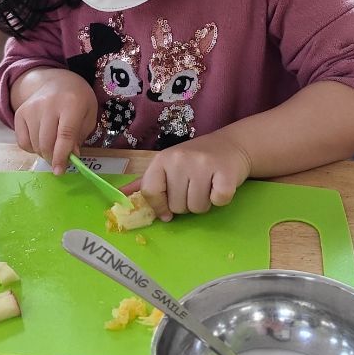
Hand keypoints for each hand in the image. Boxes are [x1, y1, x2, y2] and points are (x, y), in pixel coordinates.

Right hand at [13, 69, 97, 174]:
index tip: (60, 171)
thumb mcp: (88, 114)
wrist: (56, 81)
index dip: (61, 156)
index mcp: (71, 103)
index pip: (64, 134)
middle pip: (46, 142)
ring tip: (53, 147)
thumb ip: (80, 136)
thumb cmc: (78, 99)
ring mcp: (31, 108)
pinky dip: (32, 148)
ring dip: (44, 153)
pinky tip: (41, 141)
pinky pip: (22, 141)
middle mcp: (48, 104)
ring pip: (34, 144)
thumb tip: (71, 156)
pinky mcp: (20, 113)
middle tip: (60, 162)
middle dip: (53, 158)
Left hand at [124, 131, 251, 221]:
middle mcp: (180, 159)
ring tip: (208, 185)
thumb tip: (121, 198)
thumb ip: (148, 183)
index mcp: (162, 159)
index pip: (150, 193)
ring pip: (197, 208)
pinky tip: (220, 184)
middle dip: (187, 204)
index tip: (168, 209)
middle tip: (195, 186)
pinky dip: (221, 199)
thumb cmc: (196, 159)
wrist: (231, 145)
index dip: (159, 206)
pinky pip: (218, 201)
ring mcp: (203, 164)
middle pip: (176, 206)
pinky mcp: (225, 172)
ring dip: (204, 203)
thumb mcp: (169, 166)